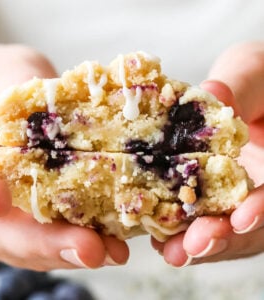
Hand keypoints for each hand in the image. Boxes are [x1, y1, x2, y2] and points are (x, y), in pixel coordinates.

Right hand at [0, 45, 128, 270]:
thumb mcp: (1, 69)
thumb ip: (16, 84)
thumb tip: (54, 110)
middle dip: (38, 242)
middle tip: (86, 248)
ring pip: (22, 243)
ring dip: (65, 251)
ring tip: (109, 251)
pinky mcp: (26, 216)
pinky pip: (46, 236)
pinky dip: (74, 242)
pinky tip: (107, 241)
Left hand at [152, 41, 263, 266]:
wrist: (245, 90)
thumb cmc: (257, 80)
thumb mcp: (254, 75)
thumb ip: (241, 87)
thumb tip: (213, 94)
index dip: (260, 211)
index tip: (240, 218)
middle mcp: (256, 187)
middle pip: (245, 226)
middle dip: (219, 238)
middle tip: (191, 247)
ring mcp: (230, 195)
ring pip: (218, 229)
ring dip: (194, 242)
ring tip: (170, 251)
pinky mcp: (203, 195)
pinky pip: (192, 218)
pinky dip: (177, 228)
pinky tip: (156, 234)